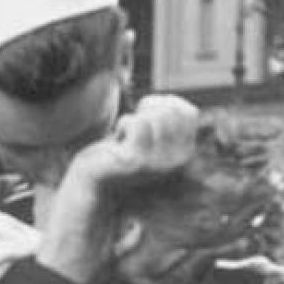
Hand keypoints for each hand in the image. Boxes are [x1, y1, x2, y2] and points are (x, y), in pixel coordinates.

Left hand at [67, 95, 198, 184]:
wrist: (94, 183)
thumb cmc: (121, 153)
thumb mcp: (151, 135)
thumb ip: (166, 119)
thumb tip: (172, 100)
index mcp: (185, 154)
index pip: (189, 112)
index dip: (166, 103)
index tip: (147, 113)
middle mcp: (178, 162)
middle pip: (172, 111)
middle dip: (149, 108)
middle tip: (133, 125)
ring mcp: (158, 163)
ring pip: (154, 116)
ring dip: (134, 119)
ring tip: (124, 137)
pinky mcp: (137, 162)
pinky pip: (136, 123)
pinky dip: (123, 124)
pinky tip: (117, 142)